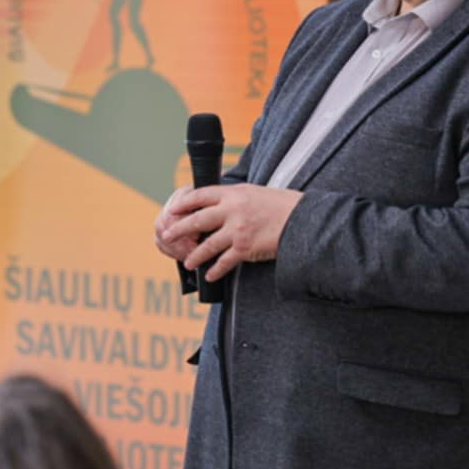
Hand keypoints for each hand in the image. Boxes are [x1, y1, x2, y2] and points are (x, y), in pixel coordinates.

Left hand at [158, 183, 303, 282]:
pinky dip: (215, 270)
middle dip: (179, 229)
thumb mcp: (254, 193)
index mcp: (233, 193)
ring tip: (187, 262)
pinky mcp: (245, 248)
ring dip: (194, 255)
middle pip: (197, 220)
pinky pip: (225, 261)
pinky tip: (209, 275)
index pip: (200, 195)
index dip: (183, 203)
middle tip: (167, 235)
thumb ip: (234, 198)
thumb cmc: (281, 205)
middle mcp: (232, 210)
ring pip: (207, 244)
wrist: (301, 219)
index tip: (173, 209)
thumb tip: (218, 205)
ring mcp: (237, 230)